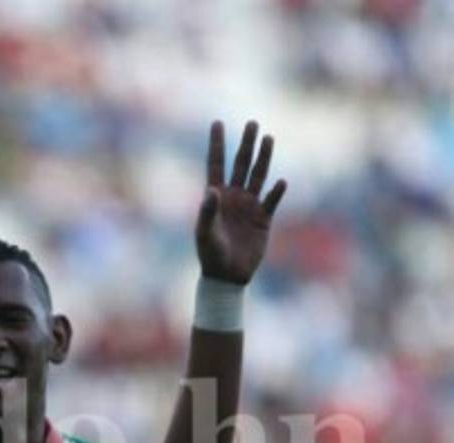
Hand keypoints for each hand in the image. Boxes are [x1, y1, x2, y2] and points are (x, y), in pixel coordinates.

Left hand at [196, 120, 286, 284]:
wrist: (227, 276)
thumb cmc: (210, 254)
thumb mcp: (205, 233)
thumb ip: (207, 212)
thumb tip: (212, 190)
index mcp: (215, 197)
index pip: (216, 164)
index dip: (217, 144)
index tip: (217, 123)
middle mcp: (233, 197)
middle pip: (241, 164)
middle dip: (246, 144)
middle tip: (252, 123)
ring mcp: (249, 206)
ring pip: (258, 176)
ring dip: (263, 158)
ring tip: (269, 138)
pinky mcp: (263, 219)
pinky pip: (272, 201)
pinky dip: (277, 192)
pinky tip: (281, 182)